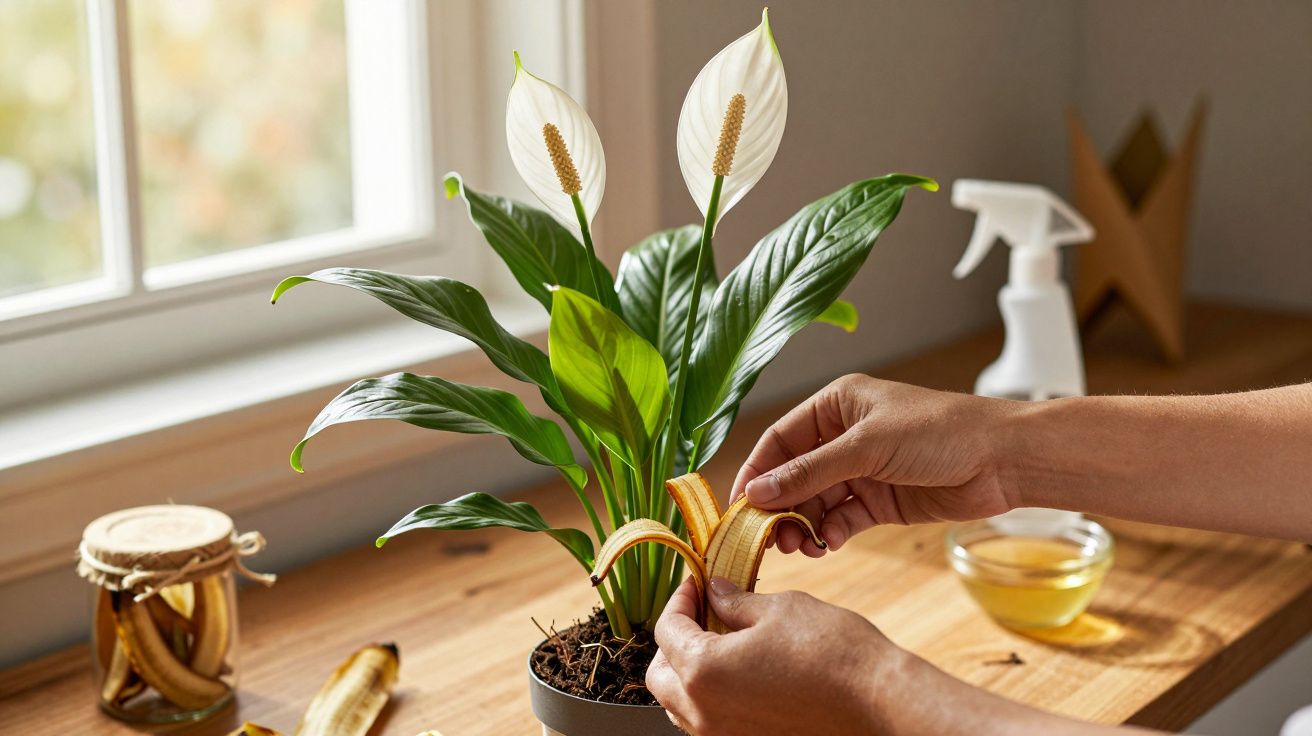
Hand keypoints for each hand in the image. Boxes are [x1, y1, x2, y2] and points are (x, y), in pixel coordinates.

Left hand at [646, 577, 893, 734]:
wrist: (876, 700)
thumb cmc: (831, 651)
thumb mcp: (777, 609)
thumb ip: (734, 602)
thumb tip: (714, 592)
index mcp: (704, 671)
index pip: (667, 630)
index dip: (680, 599)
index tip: (696, 582)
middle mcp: (704, 712)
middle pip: (660, 673)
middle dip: (672, 638)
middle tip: (700, 610)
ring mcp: (723, 735)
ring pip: (679, 703)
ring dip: (686, 669)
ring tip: (717, 638)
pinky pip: (706, 720)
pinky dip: (708, 693)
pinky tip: (736, 668)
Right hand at [730, 375, 1016, 554]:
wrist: (1002, 459)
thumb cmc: (939, 432)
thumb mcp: (867, 446)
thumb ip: (810, 472)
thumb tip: (757, 492)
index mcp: (835, 406)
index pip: (779, 440)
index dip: (756, 472)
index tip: (739, 507)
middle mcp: (843, 436)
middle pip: (793, 475)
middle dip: (779, 506)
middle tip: (770, 538)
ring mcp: (862, 470)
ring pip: (815, 501)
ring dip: (803, 524)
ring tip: (801, 546)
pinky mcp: (880, 500)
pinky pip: (841, 519)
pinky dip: (831, 533)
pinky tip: (830, 543)